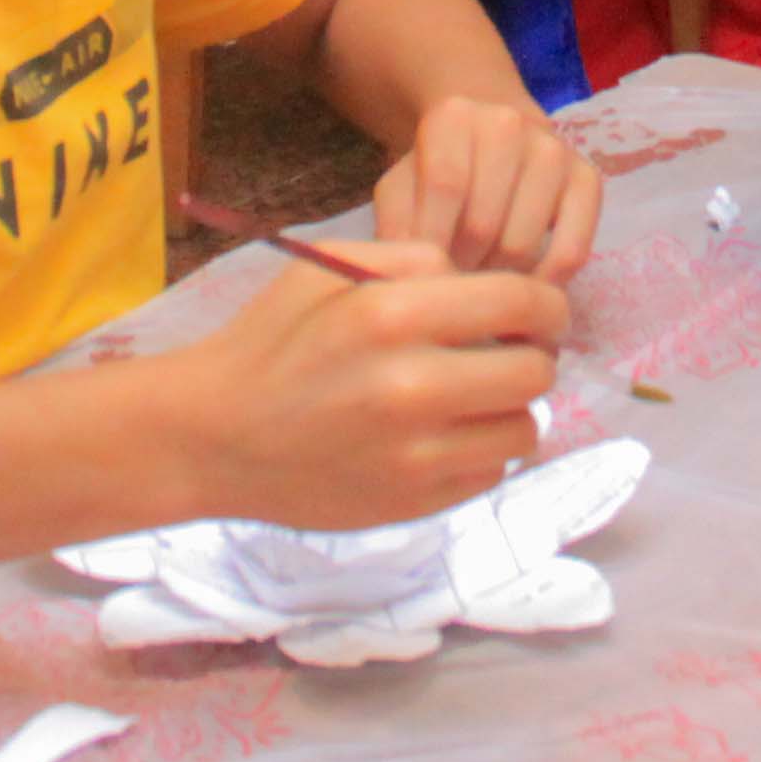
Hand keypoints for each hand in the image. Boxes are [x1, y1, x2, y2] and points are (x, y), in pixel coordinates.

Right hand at [169, 238, 562, 531]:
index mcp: (390, 316)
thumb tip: (482, 281)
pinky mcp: (414, 503)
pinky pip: (490, 474)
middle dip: (531, 356)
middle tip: (506, 354)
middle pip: (535, 371)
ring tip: (473, 400)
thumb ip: (413, 258)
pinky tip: (442, 437)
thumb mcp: (326, 270)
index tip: (541, 313)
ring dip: (509, 410)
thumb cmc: (270, 342)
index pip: (520, 301)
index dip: (547, 305)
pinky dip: (479, 454)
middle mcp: (412, 387)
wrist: (213, 437)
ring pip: (523, 430)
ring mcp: (416, 456)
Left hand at [372, 93, 602, 279]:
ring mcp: (554, 149)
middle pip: (483, 222)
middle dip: (462, 264)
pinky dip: (546, 282)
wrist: (490, 140)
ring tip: (480, 275)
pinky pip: (572, 250)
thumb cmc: (438, 170)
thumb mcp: (401, 187)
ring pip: (524, 244)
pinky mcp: (588, 180)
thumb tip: (410, 269)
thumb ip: (395, 223)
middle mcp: (509, 123)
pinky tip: (523, 287)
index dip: (433, 240)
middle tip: (452, 276)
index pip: (445, 186)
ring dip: (498, 277)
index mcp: (455, 115)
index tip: (425, 269)